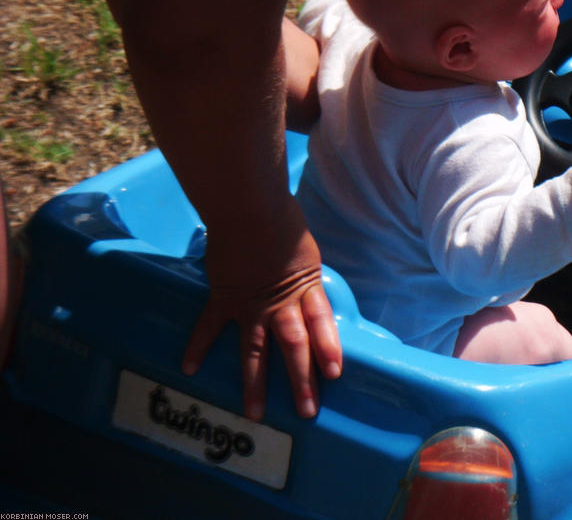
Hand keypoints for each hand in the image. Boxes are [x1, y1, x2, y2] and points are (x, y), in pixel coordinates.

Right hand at [182, 211, 341, 421]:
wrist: (249, 206)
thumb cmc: (282, 222)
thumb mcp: (306, 252)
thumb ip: (304, 278)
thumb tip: (304, 290)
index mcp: (306, 287)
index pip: (321, 323)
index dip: (328, 348)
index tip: (334, 374)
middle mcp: (280, 302)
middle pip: (294, 346)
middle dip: (301, 380)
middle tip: (306, 410)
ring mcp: (249, 304)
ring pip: (254, 350)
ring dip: (255, 384)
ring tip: (255, 414)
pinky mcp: (223, 298)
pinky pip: (209, 327)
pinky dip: (198, 347)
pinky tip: (189, 369)